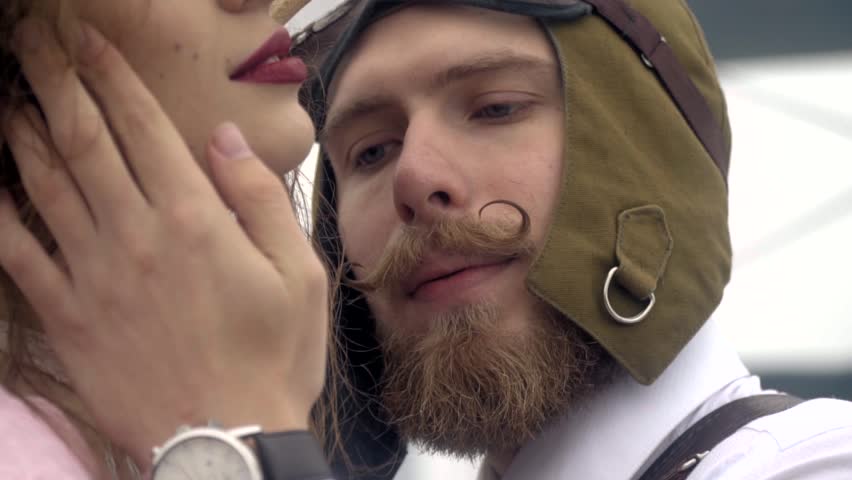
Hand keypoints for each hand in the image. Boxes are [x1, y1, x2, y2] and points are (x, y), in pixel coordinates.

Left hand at [0, 19, 326, 465]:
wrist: (225, 438)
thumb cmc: (272, 356)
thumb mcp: (298, 273)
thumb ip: (258, 200)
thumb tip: (223, 140)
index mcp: (195, 220)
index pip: (143, 128)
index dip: (112, 77)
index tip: (89, 42)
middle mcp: (136, 235)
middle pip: (84, 141)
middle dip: (55, 83)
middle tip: (34, 46)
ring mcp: (95, 275)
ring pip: (46, 186)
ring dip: (24, 132)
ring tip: (11, 97)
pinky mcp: (69, 315)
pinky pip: (20, 254)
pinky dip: (1, 213)